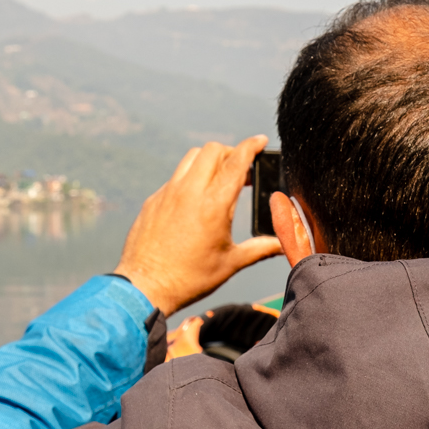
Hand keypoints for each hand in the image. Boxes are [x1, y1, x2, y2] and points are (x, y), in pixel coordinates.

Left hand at [115, 136, 283, 315]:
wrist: (144, 287)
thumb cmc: (189, 278)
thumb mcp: (230, 263)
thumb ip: (260, 248)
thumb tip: (283, 244)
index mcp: (214, 205)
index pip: (236, 161)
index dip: (251, 146)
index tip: (260, 141)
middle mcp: (189, 192)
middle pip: (212, 150)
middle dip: (230, 151)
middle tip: (242, 168)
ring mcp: (168, 193)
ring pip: (191, 158)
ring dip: (209, 160)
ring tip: (219, 179)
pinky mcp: (154, 201)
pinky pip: (175, 178)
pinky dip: (190, 178)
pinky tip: (195, 200)